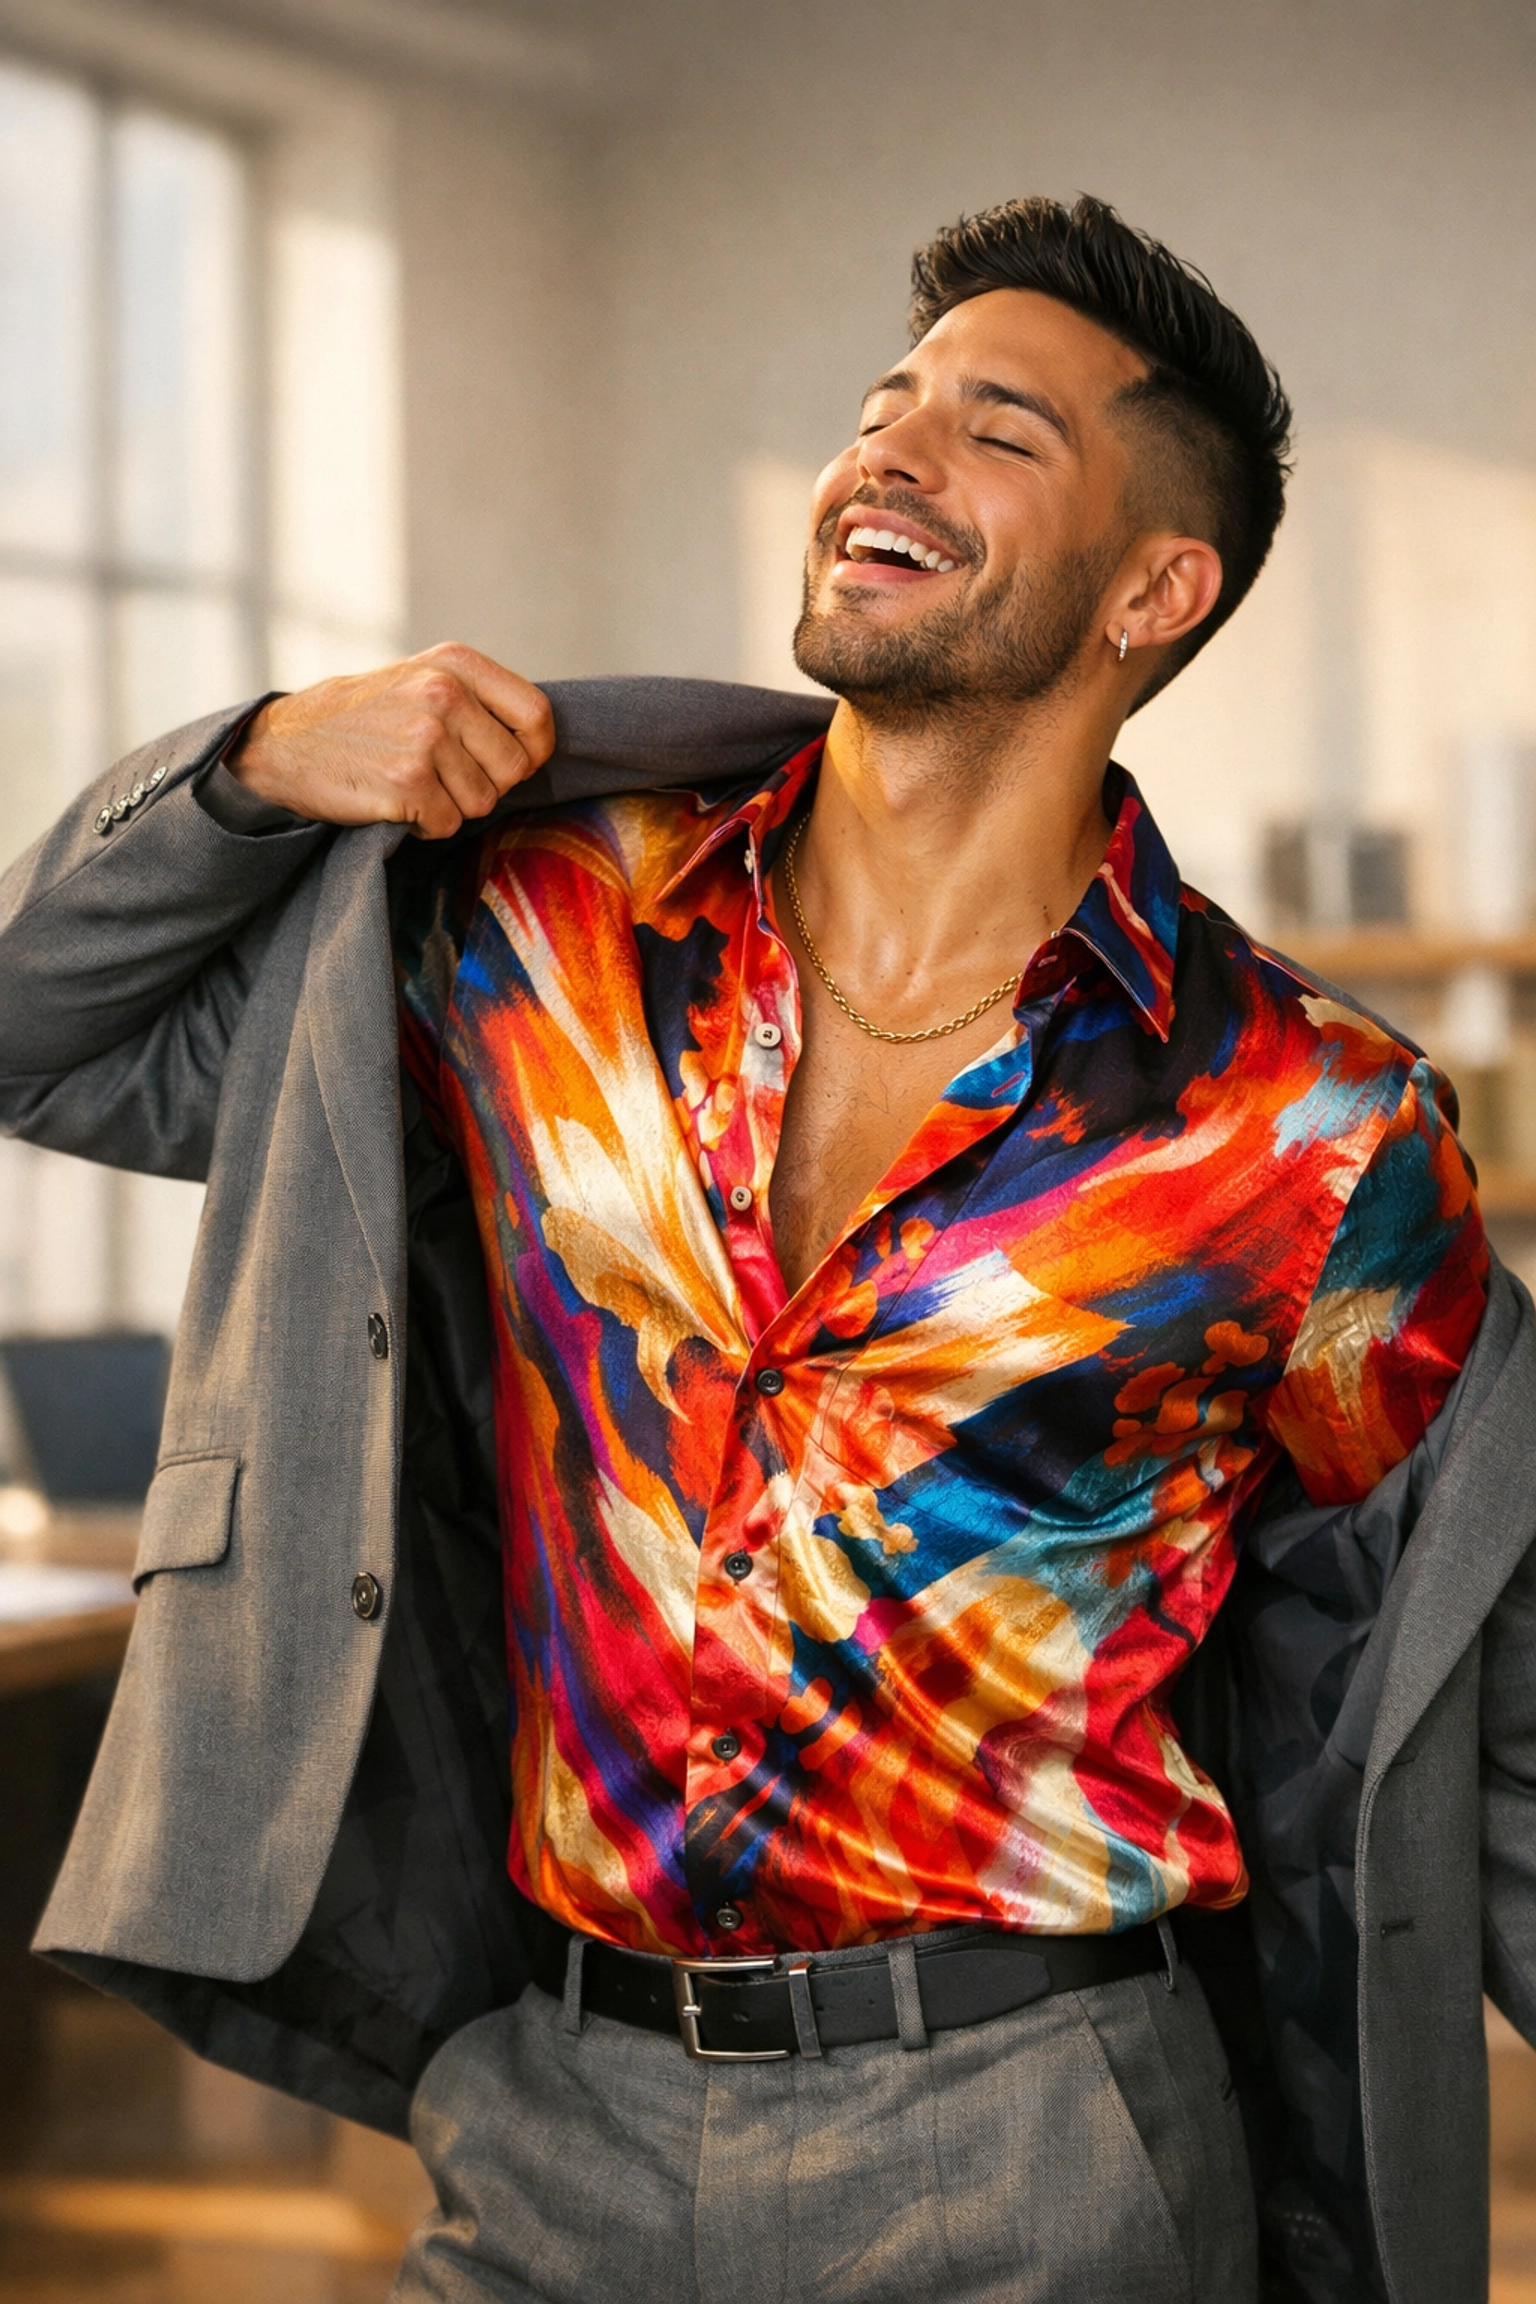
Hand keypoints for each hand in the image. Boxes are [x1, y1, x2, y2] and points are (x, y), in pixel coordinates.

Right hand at [226, 643, 555, 837]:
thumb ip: (476, 697)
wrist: (285, 743)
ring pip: (482, 802)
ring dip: (451, 806)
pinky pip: (447, 824)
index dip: (533, 751)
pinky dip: (425, 824)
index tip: (511, 764)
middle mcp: (444, 694)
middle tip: (443, 775)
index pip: (536, 715)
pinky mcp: (406, 782)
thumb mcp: (421, 678)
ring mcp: (425, 738)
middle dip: (486, 785)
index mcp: (455, 664)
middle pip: (513, 768)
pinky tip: (394, 799)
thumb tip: (538, 741)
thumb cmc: (363, 717)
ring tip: (411, 782)